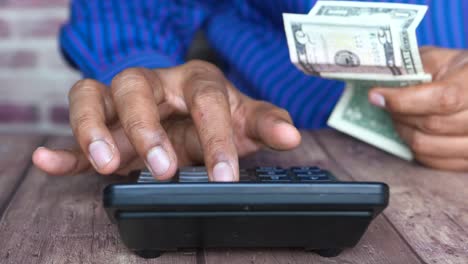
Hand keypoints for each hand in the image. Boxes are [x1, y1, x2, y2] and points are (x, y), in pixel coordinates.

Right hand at [32, 60, 300, 180]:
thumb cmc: (217, 114)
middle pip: (136, 88)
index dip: (216, 138)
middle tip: (163, 167)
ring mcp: (122, 102)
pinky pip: (76, 129)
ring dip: (92, 127)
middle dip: (146, 127)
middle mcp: (154, 85)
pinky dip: (63, 146)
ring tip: (104, 161)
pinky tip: (48, 160)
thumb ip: (265, 124)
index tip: (224, 176)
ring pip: (93, 96)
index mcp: (195, 81)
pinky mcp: (102, 123)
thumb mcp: (244, 119)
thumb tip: (292, 135)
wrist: (191, 110)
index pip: (204, 100)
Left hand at [368, 47, 467, 170]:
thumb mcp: (438, 59)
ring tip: (401, 116)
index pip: (442, 99)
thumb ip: (413, 69)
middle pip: (431, 125)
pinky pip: (430, 161)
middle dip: (400, 113)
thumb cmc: (456, 70)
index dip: (403, 100)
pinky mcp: (467, 161)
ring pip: (426, 146)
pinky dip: (414, 146)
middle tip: (387, 103)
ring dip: (404, 130)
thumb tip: (378, 85)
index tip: (376, 95)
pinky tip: (413, 130)